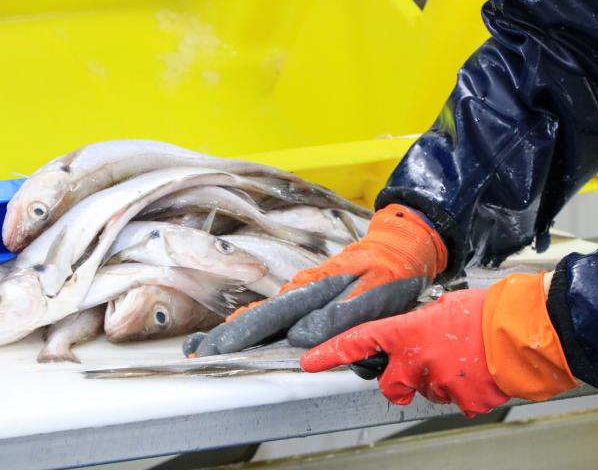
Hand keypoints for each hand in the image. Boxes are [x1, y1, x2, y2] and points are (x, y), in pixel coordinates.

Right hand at [183, 204, 447, 356]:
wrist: (397, 247)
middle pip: (259, 315)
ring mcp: (303, 291)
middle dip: (228, 335)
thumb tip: (302, 336)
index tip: (219, 350)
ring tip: (207, 345)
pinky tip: (242, 326)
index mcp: (313, 288)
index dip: (244, 334)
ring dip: (236, 330)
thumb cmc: (388, 270)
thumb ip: (340, 313)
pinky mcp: (308, 294)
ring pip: (264, 313)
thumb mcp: (373, 290)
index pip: (272, 315)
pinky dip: (255, 321)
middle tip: (198, 352)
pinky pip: (276, 310)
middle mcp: (302, 290)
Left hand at [301, 289, 506, 416]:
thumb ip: (417, 325)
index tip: (310, 361)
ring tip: (460, 359)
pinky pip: (453, 400)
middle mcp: (417, 361)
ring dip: (435, 380)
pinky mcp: (463, 402)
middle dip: (398, 380)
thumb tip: (410, 335)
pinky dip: (460, 390)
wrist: (521, 332)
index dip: (331, 352)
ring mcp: (439, 385)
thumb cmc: (485, 312)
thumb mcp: (440, 307)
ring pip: (424, 391)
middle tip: (419, 365)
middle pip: (390, 385)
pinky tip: (475, 372)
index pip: (360, 342)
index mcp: (408, 333)